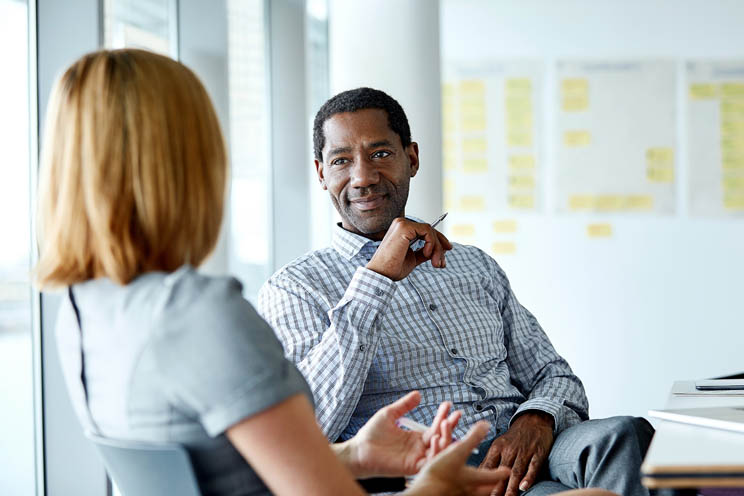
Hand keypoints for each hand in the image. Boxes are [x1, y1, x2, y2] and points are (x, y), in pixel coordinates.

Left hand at [346, 391, 461, 477]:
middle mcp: (419, 448)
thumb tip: (418, 393)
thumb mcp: (390, 414)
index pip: (435, 427)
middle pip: (441, 438)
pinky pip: (429, 461)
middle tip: (456, 414)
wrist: (359, 449)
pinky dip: (436, 451)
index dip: (442, 416)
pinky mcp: (411, 466)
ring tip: (446, 423)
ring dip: (446, 437)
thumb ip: (404, 405)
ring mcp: (416, 457)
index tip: (448, 404)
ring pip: (439, 450)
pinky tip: (437, 438)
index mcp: (415, 437)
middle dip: (450, 426)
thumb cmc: (372, 434)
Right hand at [366, 217, 451, 280]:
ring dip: (437, 248)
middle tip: (442, 263)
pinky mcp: (404, 227)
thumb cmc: (393, 268)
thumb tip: (438, 250)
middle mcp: (401, 224)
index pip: (425, 231)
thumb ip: (424, 252)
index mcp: (402, 230)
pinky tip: (427, 254)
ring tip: (436, 263)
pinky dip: (431, 243)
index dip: (438, 240)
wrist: (381, 275)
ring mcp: (402, 224)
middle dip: (440, 246)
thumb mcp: (413, 258)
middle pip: (430, 230)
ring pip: (430, 231)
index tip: (447, 251)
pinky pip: (427, 231)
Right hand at [408, 421, 510, 495]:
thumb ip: (472, 438)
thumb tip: (485, 425)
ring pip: (471, 494)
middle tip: (494, 484)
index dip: (500, 472)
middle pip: (484, 490)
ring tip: (475, 485)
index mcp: (473, 478)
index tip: (507, 471)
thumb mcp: (458, 451)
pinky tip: (454, 487)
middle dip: (490, 486)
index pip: (492, 476)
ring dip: (475, 488)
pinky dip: (457, 488)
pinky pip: (455, 492)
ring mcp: (456, 495)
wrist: (424, 493)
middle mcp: (467, 490)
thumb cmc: (441, 474)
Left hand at [479, 411, 554, 495]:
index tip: (479, 491)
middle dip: (497, 488)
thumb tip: (478, 475)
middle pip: (501, 472)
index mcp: (498, 448)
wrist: (533, 420)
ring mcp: (524, 451)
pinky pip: (533, 467)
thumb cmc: (514, 436)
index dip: (484, 480)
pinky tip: (524, 487)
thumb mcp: (499, 444)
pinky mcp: (538, 453)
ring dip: (511, 487)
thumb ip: (490, 460)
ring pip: (516, 472)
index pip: (488, 467)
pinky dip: (528, 477)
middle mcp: (510, 450)